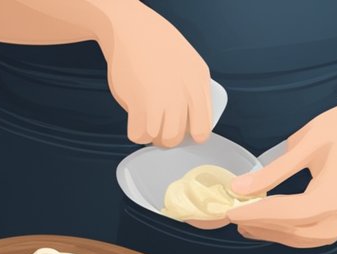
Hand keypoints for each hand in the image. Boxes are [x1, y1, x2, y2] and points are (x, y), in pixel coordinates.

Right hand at [97, 5, 211, 146]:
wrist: (132, 30)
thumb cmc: (159, 47)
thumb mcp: (190, 65)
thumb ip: (193, 92)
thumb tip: (189, 124)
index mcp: (199, 83)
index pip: (203, 129)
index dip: (191, 136)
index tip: (182, 130)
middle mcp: (183, 93)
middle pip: (179, 137)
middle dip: (168, 139)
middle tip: (160, 128)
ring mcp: (161, 99)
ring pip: (161, 139)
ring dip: (153, 137)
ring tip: (148, 125)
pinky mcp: (138, 102)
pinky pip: (139, 134)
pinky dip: (137, 133)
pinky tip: (136, 121)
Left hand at [226, 86, 336, 247]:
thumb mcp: (306, 142)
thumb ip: (273, 170)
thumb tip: (239, 188)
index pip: (290, 213)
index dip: (258, 214)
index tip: (231, 211)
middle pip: (295, 230)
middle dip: (260, 225)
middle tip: (231, 216)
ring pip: (301, 239)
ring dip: (271, 233)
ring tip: (244, 223)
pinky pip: (310, 236)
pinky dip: (287, 233)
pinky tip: (267, 224)